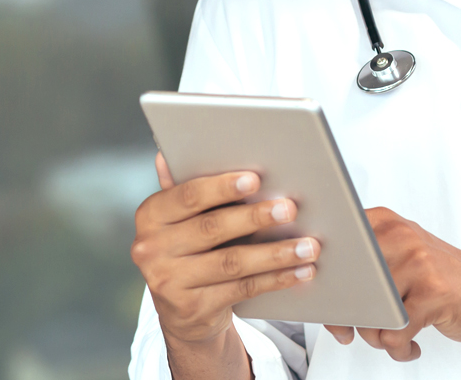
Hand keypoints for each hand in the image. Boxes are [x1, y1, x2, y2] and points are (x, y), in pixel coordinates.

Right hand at [131, 152, 321, 347]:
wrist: (183, 308)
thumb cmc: (192, 246)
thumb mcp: (184, 216)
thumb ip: (187, 186)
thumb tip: (168, 151)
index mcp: (151, 215)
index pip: (188, 195)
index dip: (222, 186)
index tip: (255, 179)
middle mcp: (151, 249)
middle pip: (212, 228)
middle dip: (256, 217)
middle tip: (290, 208)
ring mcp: (169, 283)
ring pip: (232, 263)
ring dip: (276, 253)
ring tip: (309, 245)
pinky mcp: (192, 309)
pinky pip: (243, 289)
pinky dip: (277, 278)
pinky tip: (301, 270)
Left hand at [324, 207, 460, 360]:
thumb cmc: (442, 278)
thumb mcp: (402, 255)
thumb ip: (364, 261)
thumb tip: (320, 285)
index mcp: (387, 223)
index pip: (338, 246)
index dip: (326, 279)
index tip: (327, 299)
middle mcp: (402, 237)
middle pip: (348, 282)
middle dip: (345, 314)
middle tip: (351, 326)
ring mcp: (418, 264)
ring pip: (369, 312)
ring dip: (375, 336)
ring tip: (391, 334)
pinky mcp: (432, 295)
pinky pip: (393, 335)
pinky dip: (397, 349)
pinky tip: (409, 345)